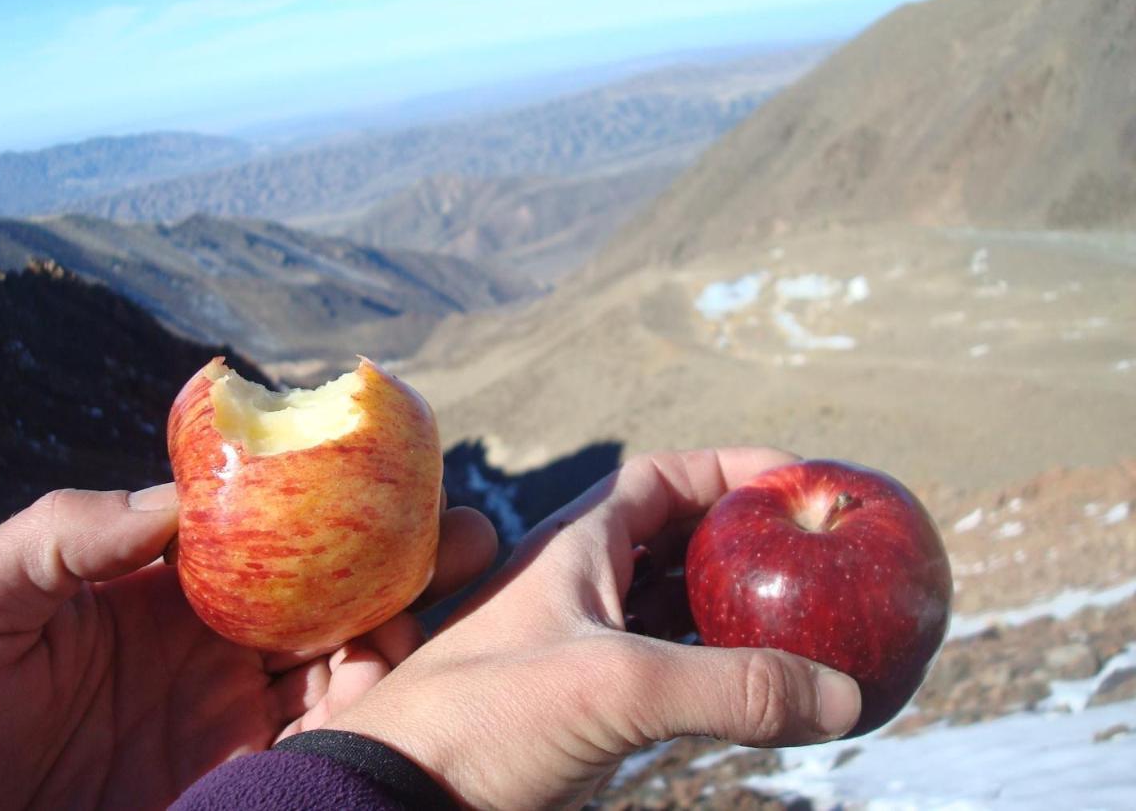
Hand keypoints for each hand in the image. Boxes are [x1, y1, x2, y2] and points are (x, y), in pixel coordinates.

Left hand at [0, 485, 495, 809]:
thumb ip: (63, 534)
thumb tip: (172, 501)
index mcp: (159, 592)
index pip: (266, 536)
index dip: (330, 508)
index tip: (395, 482)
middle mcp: (209, 650)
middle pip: (325, 595)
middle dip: (400, 564)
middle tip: (466, 538)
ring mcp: (227, 723)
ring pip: (342, 669)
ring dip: (401, 638)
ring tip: (444, 613)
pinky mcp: (236, 790)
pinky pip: (320, 749)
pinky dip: (368, 721)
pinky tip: (396, 693)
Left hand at [327, 448, 861, 809]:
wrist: (405, 796)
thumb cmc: (485, 719)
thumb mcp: (617, 686)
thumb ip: (731, 688)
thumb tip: (840, 696)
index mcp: (578, 548)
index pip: (663, 479)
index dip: (730, 468)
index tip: (797, 480)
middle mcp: (583, 587)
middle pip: (677, 541)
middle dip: (743, 541)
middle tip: (812, 554)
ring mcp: (587, 647)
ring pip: (675, 610)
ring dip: (735, 612)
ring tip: (805, 621)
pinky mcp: (590, 708)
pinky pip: (671, 672)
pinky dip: (719, 674)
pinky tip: (763, 695)